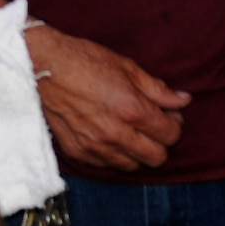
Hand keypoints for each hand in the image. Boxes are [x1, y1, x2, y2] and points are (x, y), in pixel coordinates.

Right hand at [24, 24, 190, 170]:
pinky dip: (113, 154)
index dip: (175, 125)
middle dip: (160, 143)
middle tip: (152, 126)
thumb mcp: (126, 66)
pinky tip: (108, 134)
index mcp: (132, 109)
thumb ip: (157, 89)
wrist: (42, 66)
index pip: (171, 134)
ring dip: (137, 151)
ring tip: (129, 130)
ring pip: (133, 165)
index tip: (168, 116)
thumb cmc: (83, 60)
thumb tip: (182, 100)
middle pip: (157, 158)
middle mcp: (116, 134)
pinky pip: (106, 164)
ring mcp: (96, 146)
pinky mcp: (79, 152)